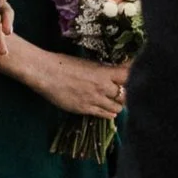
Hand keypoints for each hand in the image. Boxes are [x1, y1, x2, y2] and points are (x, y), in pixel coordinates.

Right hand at [0, 37, 128, 120]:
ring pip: (117, 107)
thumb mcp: (87, 63)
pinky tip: (109, 112)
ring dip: (118, 105)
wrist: (45, 73)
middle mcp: (103, 86)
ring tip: (116, 103)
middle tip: (124, 93)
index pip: (128, 76)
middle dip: (126, 94)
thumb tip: (112, 70)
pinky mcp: (85, 109)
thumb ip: (102, 69)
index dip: (131, 77)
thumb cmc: (63, 63)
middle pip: (125, 94)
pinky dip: (109, 114)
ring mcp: (95, 99)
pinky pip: (104, 115)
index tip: (132, 77)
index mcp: (104, 72)